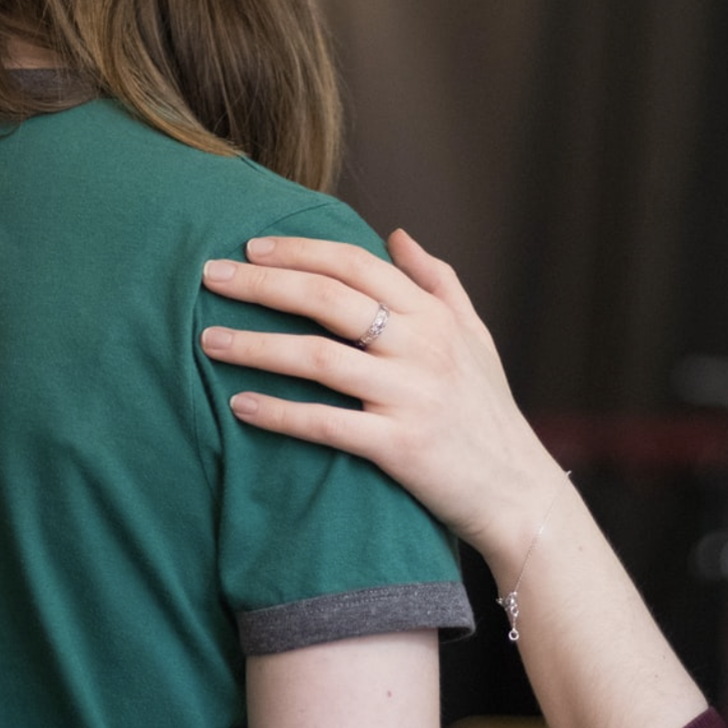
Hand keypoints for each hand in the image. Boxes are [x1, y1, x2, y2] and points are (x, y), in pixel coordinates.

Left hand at [199, 230, 568, 564]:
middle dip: (262, 284)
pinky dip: (279, 413)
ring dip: (257, 346)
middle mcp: (422, 347)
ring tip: (208, 341)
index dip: (299, 250)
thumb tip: (397, 234)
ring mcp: (410, 396)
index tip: (250, 246)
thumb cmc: (488, 413)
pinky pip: (327, 423)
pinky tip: (239, 405)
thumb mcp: (474, 337)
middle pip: (328, 299)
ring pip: (318, 358)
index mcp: (433, 316)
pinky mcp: (400, 447)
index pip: (356, 264)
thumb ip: (438, 281)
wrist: (519, 493)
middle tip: (210, 276)